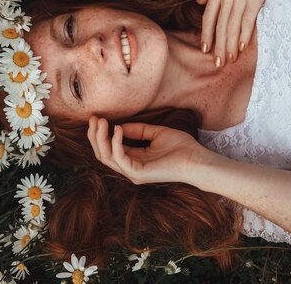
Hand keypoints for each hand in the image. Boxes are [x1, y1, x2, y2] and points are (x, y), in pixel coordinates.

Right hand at [87, 115, 206, 184]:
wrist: (197, 159)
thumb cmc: (182, 147)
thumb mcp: (157, 133)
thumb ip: (138, 130)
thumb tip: (119, 126)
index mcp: (135, 160)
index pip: (110, 149)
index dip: (101, 133)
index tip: (97, 117)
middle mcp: (131, 169)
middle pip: (103, 154)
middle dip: (95, 136)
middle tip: (94, 118)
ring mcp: (133, 173)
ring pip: (106, 156)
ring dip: (101, 138)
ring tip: (101, 122)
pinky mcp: (138, 173)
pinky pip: (119, 157)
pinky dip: (115, 142)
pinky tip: (117, 129)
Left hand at [196, 0, 287, 67]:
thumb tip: (199, 2)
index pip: (208, 17)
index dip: (206, 35)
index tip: (205, 50)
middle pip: (219, 26)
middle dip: (218, 47)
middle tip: (218, 64)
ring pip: (232, 27)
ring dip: (230, 46)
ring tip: (229, 60)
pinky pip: (247, 20)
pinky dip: (243, 35)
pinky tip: (241, 47)